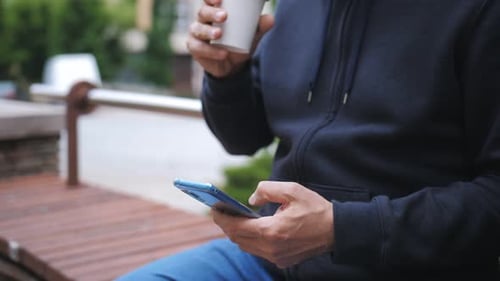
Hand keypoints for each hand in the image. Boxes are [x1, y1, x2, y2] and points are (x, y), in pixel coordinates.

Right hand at [186, 0, 273, 77]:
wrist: (232, 66)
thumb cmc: (238, 42)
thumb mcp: (251, 35)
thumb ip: (260, 26)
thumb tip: (271, 18)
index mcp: (214, 10)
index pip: (209, 0)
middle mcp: (202, 19)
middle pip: (202, 12)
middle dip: (212, 13)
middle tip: (224, 16)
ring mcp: (196, 34)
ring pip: (198, 29)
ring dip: (208, 31)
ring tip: (220, 34)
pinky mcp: (195, 48)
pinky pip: (199, 48)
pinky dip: (211, 51)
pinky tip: (222, 53)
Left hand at [212, 181, 333, 267]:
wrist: (336, 231)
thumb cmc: (314, 208)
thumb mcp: (292, 190)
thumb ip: (267, 190)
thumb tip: (251, 200)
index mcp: (272, 231)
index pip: (237, 228)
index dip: (222, 218)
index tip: (213, 208)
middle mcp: (271, 249)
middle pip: (238, 239)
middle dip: (226, 225)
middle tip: (220, 211)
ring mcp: (277, 258)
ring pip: (247, 247)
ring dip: (237, 233)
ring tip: (232, 218)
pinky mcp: (282, 261)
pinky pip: (258, 251)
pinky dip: (250, 240)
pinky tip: (250, 228)